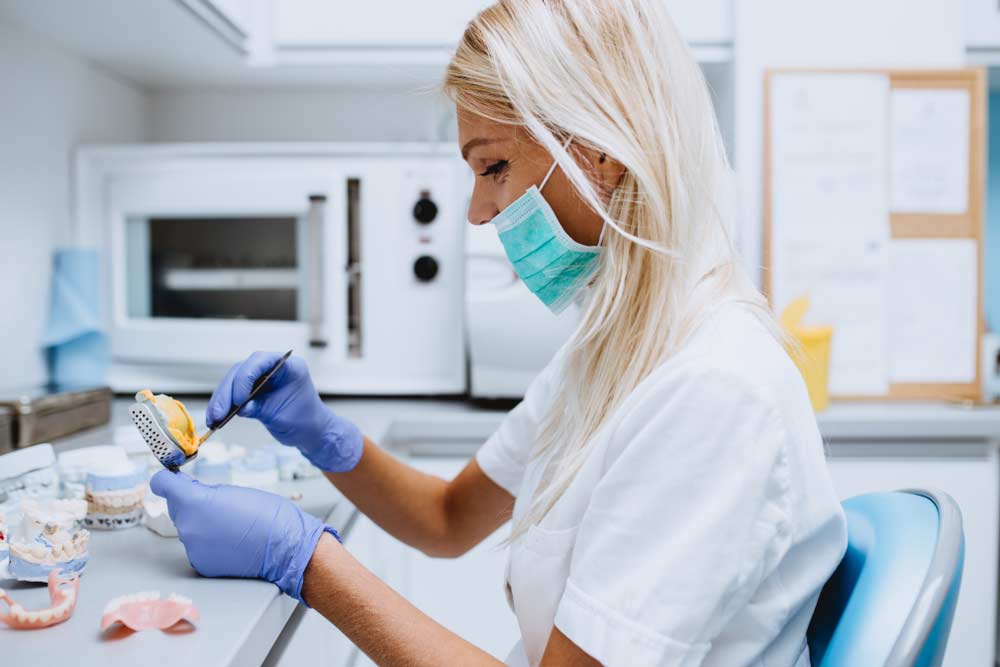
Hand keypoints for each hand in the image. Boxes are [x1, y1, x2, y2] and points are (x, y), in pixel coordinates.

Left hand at [150, 470, 337, 602]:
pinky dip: (209, 543)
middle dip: (191, 503)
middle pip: (177, 507)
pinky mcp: (201, 564)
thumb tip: (187, 490)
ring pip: (188, 527)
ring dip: (201, 523)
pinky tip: (230, 540)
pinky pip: (198, 546)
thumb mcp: (234, 490)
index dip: (167, 479)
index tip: (172, 479)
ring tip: (231, 525)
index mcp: (195, 502)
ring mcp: (193, 548)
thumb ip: (204, 490)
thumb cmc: (268, 515)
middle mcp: (187, 527)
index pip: (161, 483)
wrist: (286, 547)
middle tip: (219, 504)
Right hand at [207, 352, 362, 472]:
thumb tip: (239, 408)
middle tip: (218, 414)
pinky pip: (234, 392)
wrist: (311, 432)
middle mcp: (274, 367)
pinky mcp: (253, 388)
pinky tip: (215, 419)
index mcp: (289, 366)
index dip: (246, 377)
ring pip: (233, 381)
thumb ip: (261, 409)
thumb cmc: (304, 422)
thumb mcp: (282, 417)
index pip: (261, 361)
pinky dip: (224, 405)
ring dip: (221, 400)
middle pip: (242, 370)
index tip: (239, 399)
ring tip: (213, 419)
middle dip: (228, 392)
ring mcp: (262, 377)